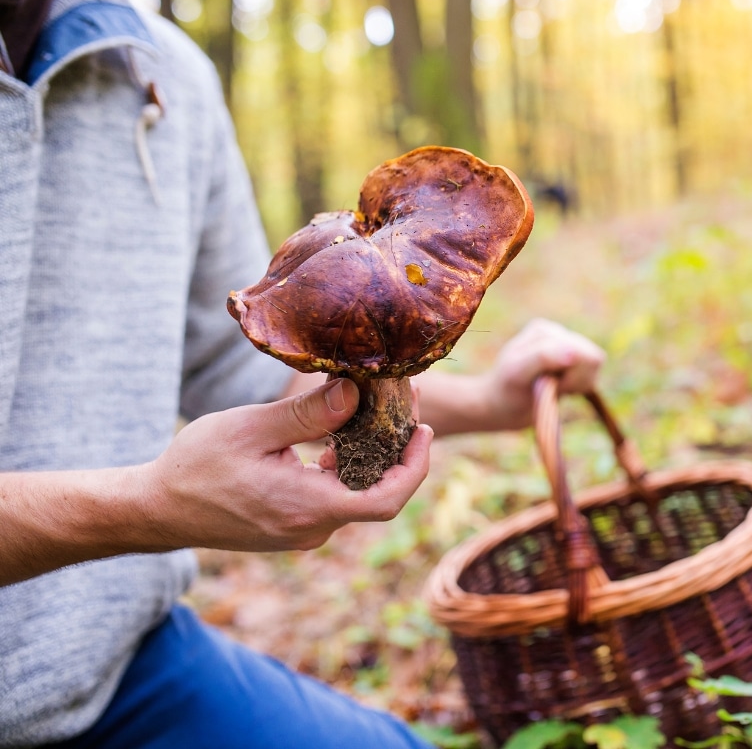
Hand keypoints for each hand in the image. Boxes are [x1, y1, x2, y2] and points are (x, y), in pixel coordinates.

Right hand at [138, 378, 432, 551]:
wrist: (157, 510)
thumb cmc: (196, 467)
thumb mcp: (252, 428)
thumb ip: (308, 413)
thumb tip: (356, 392)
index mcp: (308, 507)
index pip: (386, 500)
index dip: (415, 467)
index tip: (424, 430)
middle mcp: (313, 528)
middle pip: (377, 492)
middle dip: (397, 449)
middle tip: (404, 404)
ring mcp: (304, 530)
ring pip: (356, 493)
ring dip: (373, 455)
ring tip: (377, 408)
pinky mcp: (294, 524)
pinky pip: (335, 496)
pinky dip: (347, 465)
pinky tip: (342, 432)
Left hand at [476, 318, 605, 429]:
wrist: (501, 406)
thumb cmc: (506, 390)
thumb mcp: (517, 372)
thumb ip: (543, 357)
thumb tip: (573, 352)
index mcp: (544, 331)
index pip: (580, 352)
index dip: (570, 376)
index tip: (546, 387)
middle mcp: (558, 334)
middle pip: (593, 357)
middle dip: (576, 380)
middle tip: (551, 389)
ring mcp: (567, 346)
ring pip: (596, 365)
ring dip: (578, 384)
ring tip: (554, 389)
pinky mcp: (573, 362)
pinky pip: (593, 374)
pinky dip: (580, 387)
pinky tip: (561, 389)